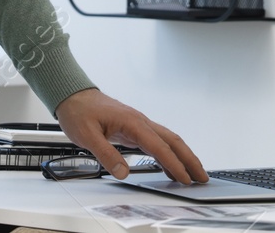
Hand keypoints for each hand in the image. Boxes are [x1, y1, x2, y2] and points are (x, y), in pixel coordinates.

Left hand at [55, 88, 206, 184]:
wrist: (72, 95)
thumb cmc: (79, 112)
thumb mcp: (87, 135)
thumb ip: (106, 154)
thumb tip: (123, 172)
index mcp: (132, 122)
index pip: (159, 146)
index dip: (174, 163)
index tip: (185, 178)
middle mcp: (140, 121)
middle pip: (172, 140)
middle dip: (189, 159)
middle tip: (202, 176)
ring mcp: (138, 124)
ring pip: (167, 140)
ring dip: (182, 156)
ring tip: (193, 175)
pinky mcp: (134, 128)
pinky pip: (157, 141)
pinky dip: (168, 154)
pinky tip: (169, 167)